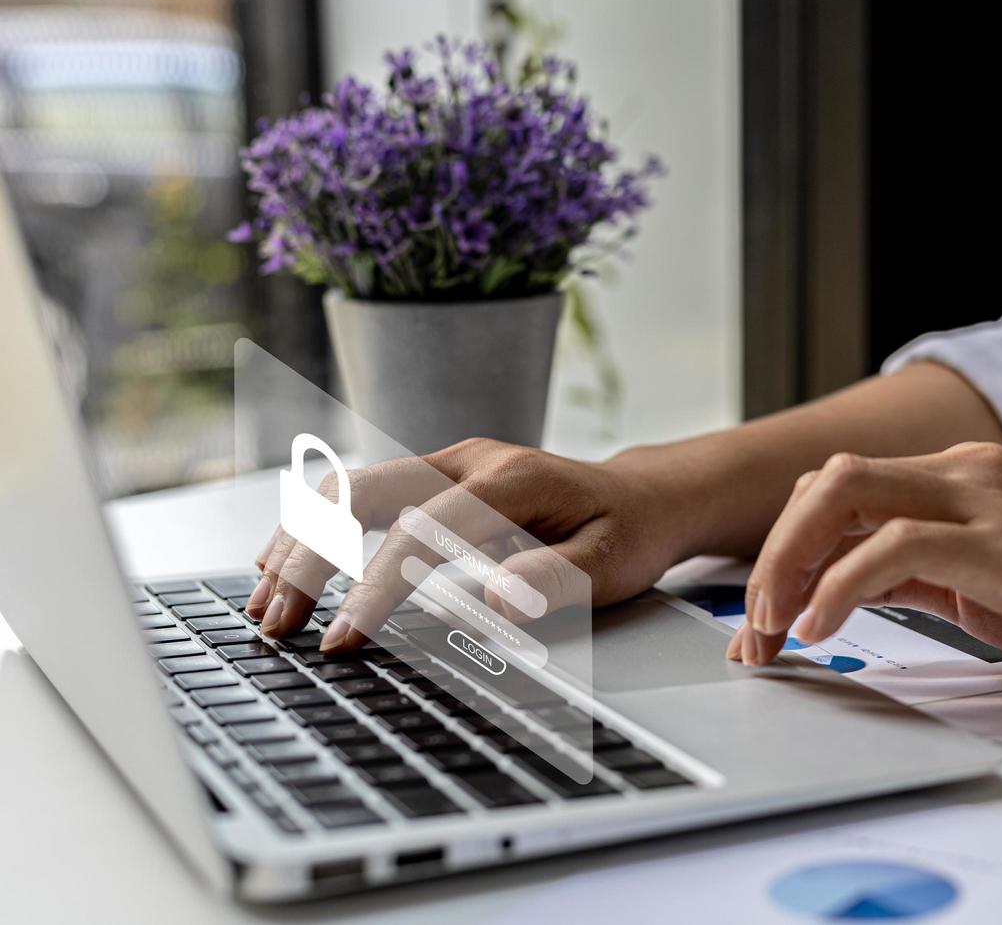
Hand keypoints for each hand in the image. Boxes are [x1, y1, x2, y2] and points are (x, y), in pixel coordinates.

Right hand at [249, 438, 689, 651]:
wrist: (641, 497)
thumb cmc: (626, 535)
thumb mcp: (612, 566)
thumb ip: (556, 580)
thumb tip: (497, 600)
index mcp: (510, 480)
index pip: (421, 530)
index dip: (375, 587)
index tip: (341, 640)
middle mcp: (469, 459)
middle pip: (363, 491)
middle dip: (311, 557)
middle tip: (276, 624)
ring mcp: (448, 462)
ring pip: (349, 485)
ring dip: (300, 540)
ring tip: (262, 603)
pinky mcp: (435, 478)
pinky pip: (360, 492)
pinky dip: (316, 527)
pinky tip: (282, 565)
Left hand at [731, 442, 1001, 705]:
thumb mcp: (984, 583)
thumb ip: (918, 569)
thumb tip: (838, 585)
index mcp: (962, 480)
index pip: (840, 488)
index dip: (784, 545)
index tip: (761, 618)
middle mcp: (970, 475)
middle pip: (828, 482)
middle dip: (770, 552)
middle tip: (750, 627)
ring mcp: (991, 504)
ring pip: (847, 497)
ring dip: (788, 566)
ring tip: (770, 631)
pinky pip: (898, 549)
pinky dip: (840, 584)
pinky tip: (819, 628)